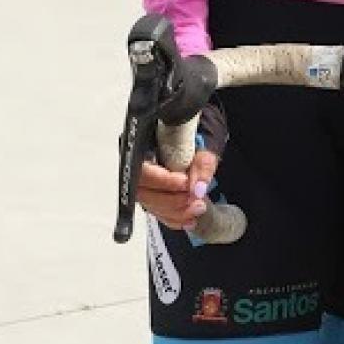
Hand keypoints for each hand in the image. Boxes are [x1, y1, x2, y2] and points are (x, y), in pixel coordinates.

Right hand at [138, 102, 226, 230]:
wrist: (199, 124)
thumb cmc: (199, 124)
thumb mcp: (206, 135)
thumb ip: (203, 161)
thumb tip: (198, 188)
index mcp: (143, 140)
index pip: (141, 167)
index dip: (162, 180)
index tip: (185, 183)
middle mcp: (137, 160)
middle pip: (142, 191)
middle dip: (171, 201)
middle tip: (196, 201)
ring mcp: (144, 178)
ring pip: (149, 204)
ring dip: (174, 212)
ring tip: (197, 209)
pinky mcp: (153, 191)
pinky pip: (157, 210)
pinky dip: (173, 218)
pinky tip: (189, 220)